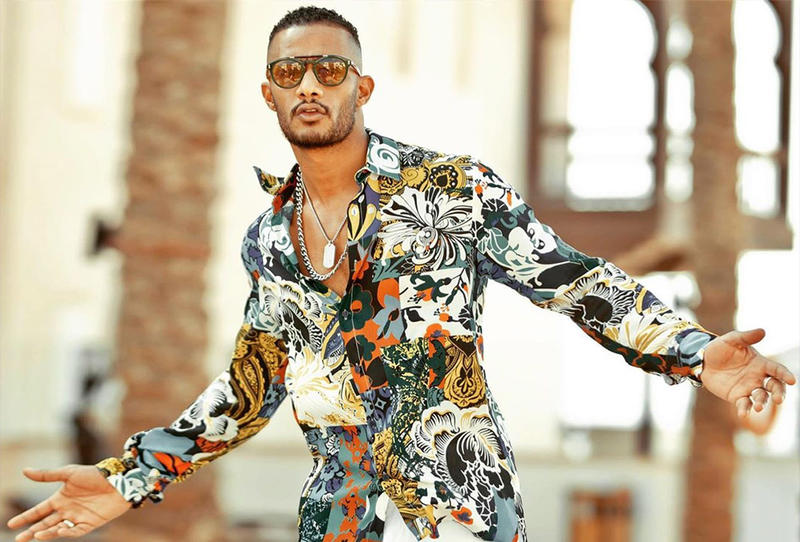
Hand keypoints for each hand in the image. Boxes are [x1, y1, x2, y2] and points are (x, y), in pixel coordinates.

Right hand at [6, 465, 131, 540]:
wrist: (118, 480)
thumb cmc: (95, 475)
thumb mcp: (69, 473)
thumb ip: (47, 475)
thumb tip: (24, 470)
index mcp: (60, 498)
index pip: (39, 511)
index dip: (26, 517)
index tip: (11, 524)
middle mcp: (67, 510)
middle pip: (45, 524)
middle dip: (31, 532)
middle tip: (18, 539)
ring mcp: (78, 518)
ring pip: (57, 529)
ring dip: (46, 533)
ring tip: (36, 536)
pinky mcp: (90, 524)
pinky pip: (75, 532)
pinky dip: (65, 533)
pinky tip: (58, 531)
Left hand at [701, 328, 796, 418]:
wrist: (702, 360)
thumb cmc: (720, 348)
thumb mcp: (732, 340)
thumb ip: (746, 337)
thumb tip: (762, 331)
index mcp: (761, 363)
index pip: (777, 370)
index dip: (785, 375)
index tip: (792, 380)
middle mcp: (758, 377)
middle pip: (775, 387)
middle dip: (779, 393)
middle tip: (778, 399)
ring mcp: (749, 388)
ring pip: (761, 397)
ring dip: (762, 403)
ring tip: (758, 407)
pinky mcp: (737, 396)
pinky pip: (744, 404)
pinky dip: (745, 409)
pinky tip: (743, 413)